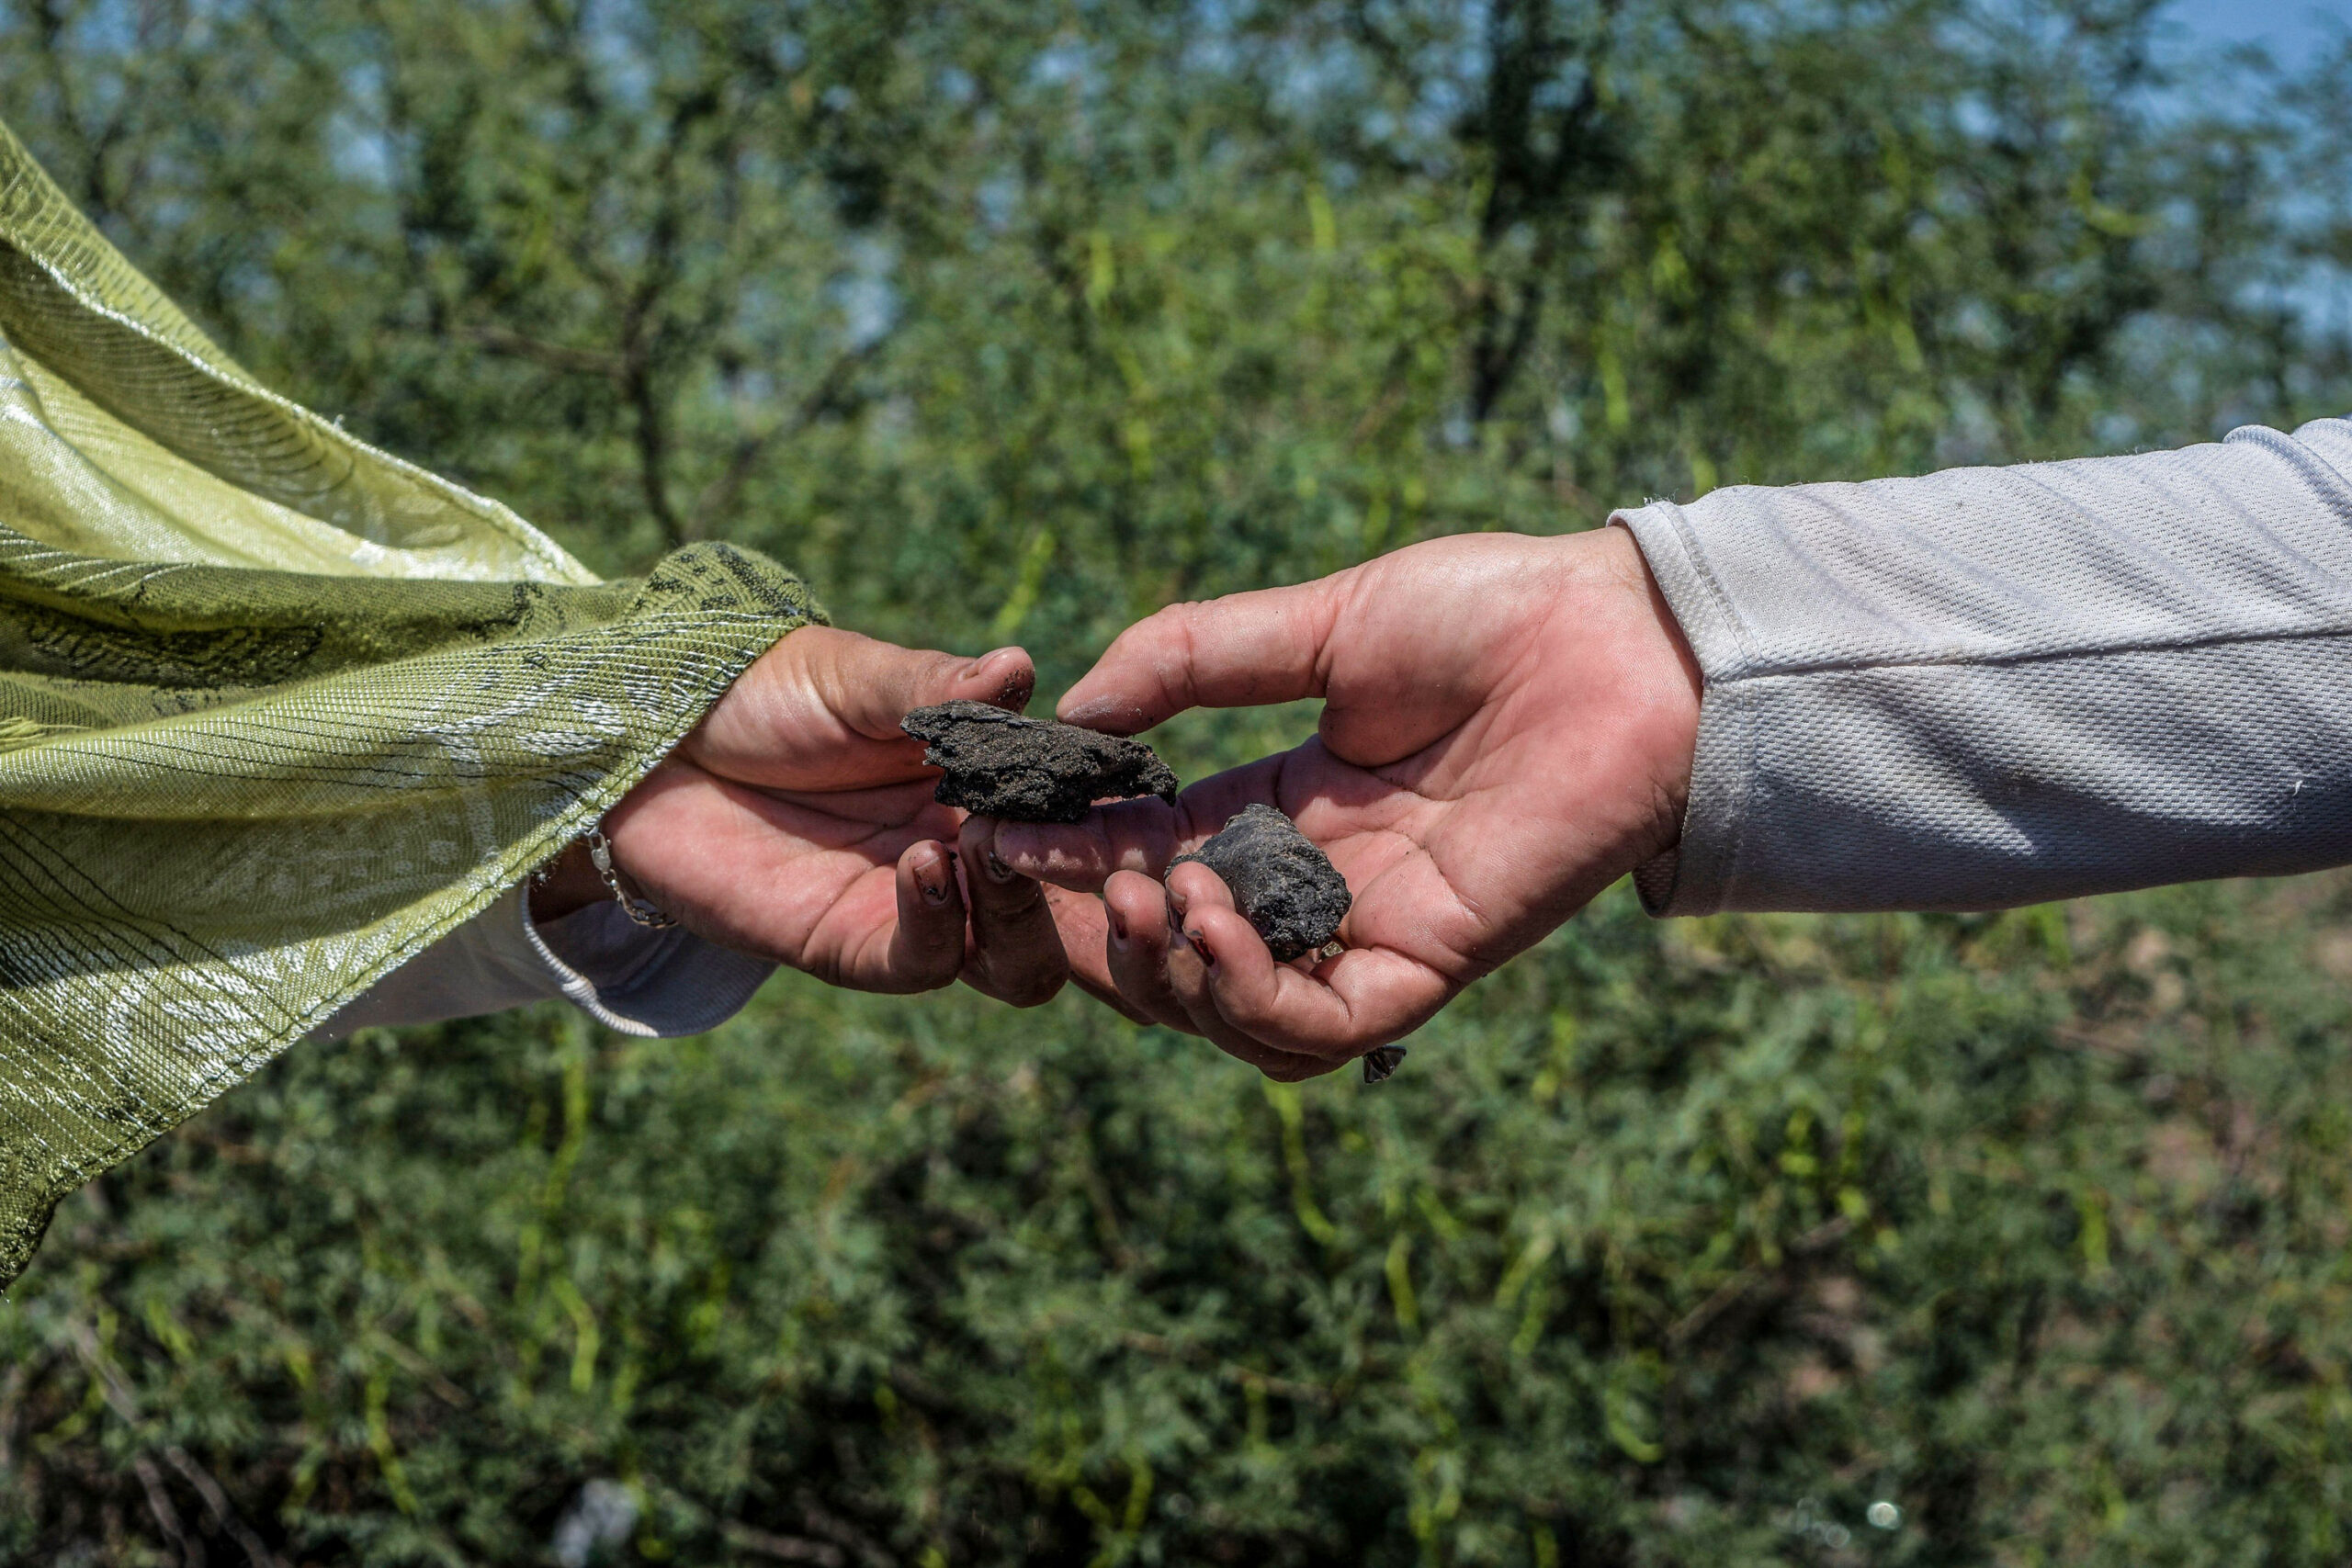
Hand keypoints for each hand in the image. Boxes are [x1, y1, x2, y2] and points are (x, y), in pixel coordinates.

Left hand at [536, 625, 1069, 1001]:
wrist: (637, 738)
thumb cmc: (752, 692)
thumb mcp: (854, 677)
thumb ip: (936, 689)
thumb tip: (1022, 669)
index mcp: (988, 788)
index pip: (1084, 824)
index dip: (1122, 823)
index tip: (1140, 797)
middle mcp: (967, 857)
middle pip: (1074, 914)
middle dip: (1098, 891)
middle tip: (1088, 847)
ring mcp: (912, 909)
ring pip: (1018, 961)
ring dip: (1025, 914)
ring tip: (994, 849)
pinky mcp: (846, 945)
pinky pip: (923, 962)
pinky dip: (940, 921)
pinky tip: (928, 861)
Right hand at [983, 528, 1701, 1075]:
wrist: (1627, 639)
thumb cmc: (1494, 614)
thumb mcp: (1317, 624)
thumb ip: (1193, 660)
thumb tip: (1074, 709)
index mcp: (1291, 808)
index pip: (1154, 858)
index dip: (1076, 854)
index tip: (1003, 827)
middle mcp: (1324, 883)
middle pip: (1180, 958)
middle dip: (1103, 931)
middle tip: (1059, 877)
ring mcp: (1375, 930)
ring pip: (1237, 1015)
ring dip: (1168, 972)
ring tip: (1142, 893)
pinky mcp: (1432, 962)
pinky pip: (1319, 1026)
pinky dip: (1250, 995)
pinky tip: (1211, 922)